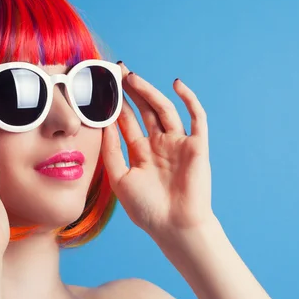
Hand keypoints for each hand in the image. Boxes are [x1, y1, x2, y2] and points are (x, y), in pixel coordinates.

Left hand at [101, 63, 214, 244]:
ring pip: (164, 109)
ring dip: (149, 92)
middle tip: (117, 71)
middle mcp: (159, 145)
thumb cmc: (147, 209)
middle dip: (131, 91)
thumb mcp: (120, 179)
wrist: (175, 227)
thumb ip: (111, 152)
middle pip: (144, 110)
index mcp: (141, 153)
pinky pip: (196, 117)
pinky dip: (189, 99)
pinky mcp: (197, 145)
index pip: (126, 122)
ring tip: (132, 76)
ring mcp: (178, 143)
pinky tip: (176, 84)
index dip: (116, 104)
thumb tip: (102, 125)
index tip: (103, 87)